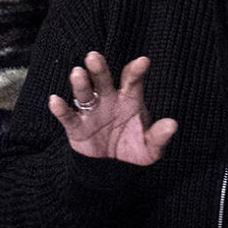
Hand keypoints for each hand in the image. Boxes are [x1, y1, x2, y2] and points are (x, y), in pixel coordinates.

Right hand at [49, 52, 176, 165]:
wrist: (113, 170)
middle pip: (103, 80)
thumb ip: (159, 136)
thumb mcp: (151, 147)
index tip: (143, 62)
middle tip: (94, 56)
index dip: (136, 71)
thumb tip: (172, 125)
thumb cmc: (134, 151)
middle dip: (99, 68)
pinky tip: (55, 100)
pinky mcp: (77, 127)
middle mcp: (108, 99)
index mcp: (129, 99)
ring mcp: (91, 111)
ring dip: (80, 83)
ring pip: (84, 93)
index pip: (132, 81)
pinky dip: (61, 108)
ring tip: (77, 73)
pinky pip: (68, 115)